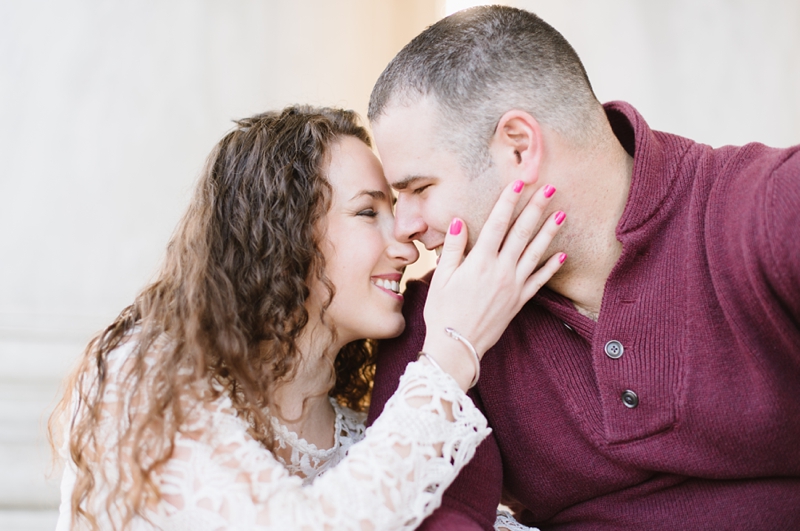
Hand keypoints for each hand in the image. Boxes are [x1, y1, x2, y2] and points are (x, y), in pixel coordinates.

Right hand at [420, 181, 564, 389]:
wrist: (456, 346)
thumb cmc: (442, 311)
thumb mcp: (441, 277)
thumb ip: (452, 248)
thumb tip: (460, 221)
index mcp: (479, 262)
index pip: (497, 224)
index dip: (508, 201)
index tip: (519, 182)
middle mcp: (500, 271)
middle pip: (522, 233)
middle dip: (536, 208)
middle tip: (550, 188)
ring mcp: (513, 286)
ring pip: (535, 253)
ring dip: (550, 232)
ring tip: (562, 213)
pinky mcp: (519, 301)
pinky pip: (539, 281)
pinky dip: (551, 268)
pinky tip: (561, 255)